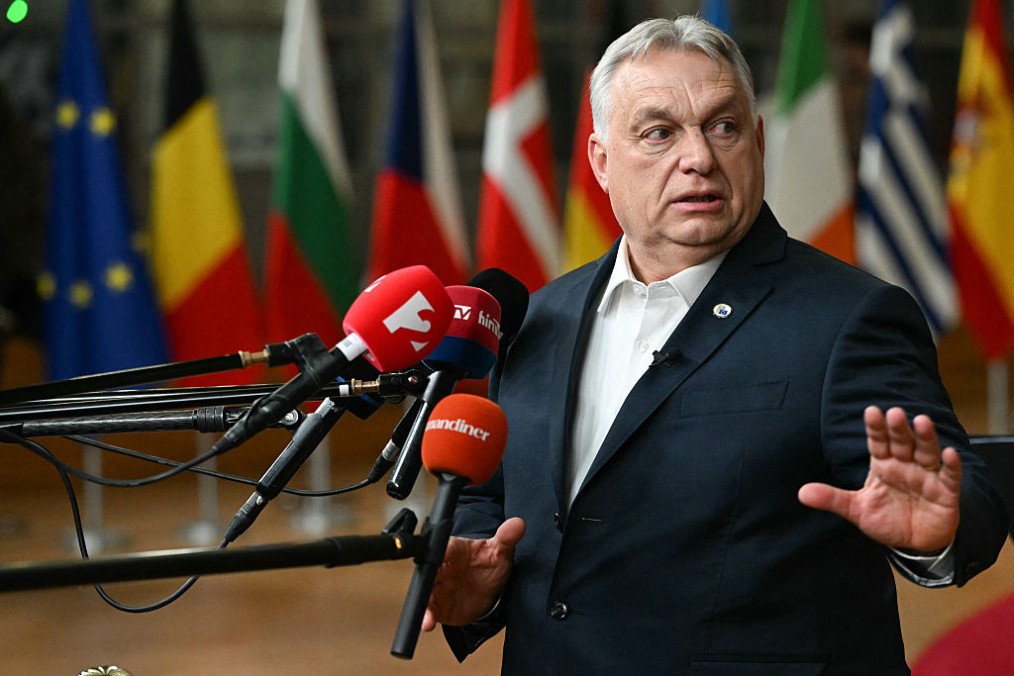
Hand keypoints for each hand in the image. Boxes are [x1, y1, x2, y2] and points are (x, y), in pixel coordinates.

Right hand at [421, 517, 524, 630]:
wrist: (490, 592)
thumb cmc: (489, 565)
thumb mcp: (500, 551)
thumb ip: (507, 537)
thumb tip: (518, 524)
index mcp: (454, 550)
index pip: (445, 546)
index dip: (442, 549)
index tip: (442, 553)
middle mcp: (442, 568)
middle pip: (429, 569)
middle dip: (427, 576)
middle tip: (428, 582)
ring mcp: (438, 587)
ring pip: (426, 591)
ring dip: (424, 600)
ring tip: (426, 613)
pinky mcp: (438, 606)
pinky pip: (429, 611)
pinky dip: (426, 617)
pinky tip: (428, 623)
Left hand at [798, 406, 960, 552]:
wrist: (913, 543)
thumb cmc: (886, 519)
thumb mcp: (856, 510)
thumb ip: (832, 499)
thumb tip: (801, 494)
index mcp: (882, 465)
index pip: (878, 442)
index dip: (875, 428)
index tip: (871, 411)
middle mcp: (905, 465)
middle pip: (901, 443)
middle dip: (898, 429)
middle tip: (894, 413)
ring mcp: (926, 477)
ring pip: (926, 453)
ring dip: (925, 438)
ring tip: (922, 421)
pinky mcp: (945, 493)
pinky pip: (949, 477)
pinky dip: (951, 466)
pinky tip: (949, 454)